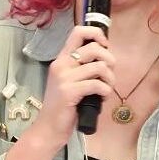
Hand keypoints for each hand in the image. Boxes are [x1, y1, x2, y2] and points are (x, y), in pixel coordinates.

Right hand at [30, 25, 115, 148]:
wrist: (48, 128)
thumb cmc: (63, 106)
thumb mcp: (69, 81)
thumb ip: (82, 68)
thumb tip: (106, 59)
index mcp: (62, 59)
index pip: (78, 31)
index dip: (97, 34)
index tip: (105, 47)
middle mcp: (61, 64)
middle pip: (94, 48)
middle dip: (110, 60)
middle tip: (108, 74)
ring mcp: (64, 78)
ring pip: (99, 66)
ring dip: (110, 78)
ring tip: (107, 88)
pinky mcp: (69, 92)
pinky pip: (97, 84)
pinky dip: (106, 90)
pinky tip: (103, 97)